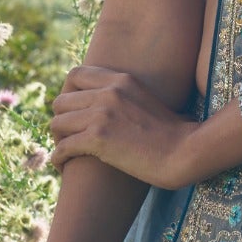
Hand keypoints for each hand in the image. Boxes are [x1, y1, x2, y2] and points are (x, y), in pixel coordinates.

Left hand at [49, 64, 200, 187]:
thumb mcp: (148, 100)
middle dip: (60, 121)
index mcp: (121, 79)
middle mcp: (109, 92)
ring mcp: (102, 114)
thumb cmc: (174, 133)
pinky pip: (62, 147)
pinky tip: (64, 167)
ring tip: (65, 154)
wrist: (186, 151)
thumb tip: (113, 108)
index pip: (75, 74)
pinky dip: (58, 158)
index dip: (66, 93)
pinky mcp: (99, 138)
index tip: (71, 112)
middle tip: (67, 138)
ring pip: (56, 123)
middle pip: (60, 101)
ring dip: (57, 141)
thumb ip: (127, 97)